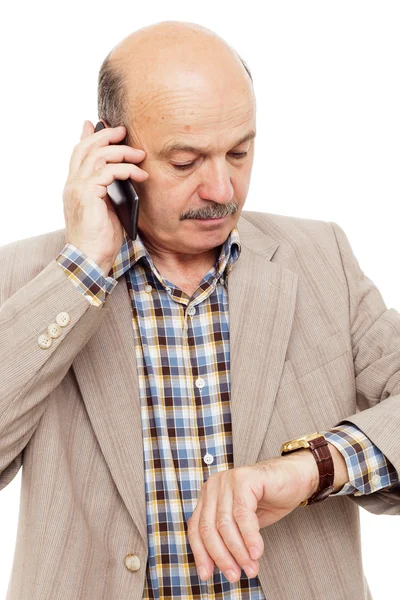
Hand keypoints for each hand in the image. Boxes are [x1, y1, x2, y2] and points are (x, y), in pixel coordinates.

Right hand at [62, 120, 148, 273]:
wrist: (89, 259)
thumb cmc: (100, 240)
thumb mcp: (107, 210)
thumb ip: (110, 192)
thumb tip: (124, 180)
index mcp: (75, 187)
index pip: (78, 153)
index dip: (88, 136)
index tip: (97, 123)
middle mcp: (73, 184)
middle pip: (87, 147)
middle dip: (106, 135)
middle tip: (124, 131)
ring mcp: (78, 188)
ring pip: (98, 155)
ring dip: (122, 151)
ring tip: (140, 155)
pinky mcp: (87, 194)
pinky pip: (108, 171)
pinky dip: (126, 169)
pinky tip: (140, 174)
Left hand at [187, 452, 317, 582]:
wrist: (295, 478)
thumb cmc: (268, 499)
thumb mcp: (242, 522)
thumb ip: (228, 537)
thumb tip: (219, 567)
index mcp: (208, 495)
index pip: (196, 527)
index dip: (200, 553)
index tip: (206, 575)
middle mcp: (214, 485)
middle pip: (208, 527)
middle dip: (221, 556)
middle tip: (234, 575)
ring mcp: (228, 479)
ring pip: (225, 524)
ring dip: (238, 551)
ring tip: (250, 568)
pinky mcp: (244, 478)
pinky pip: (242, 515)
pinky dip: (249, 537)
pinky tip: (256, 552)